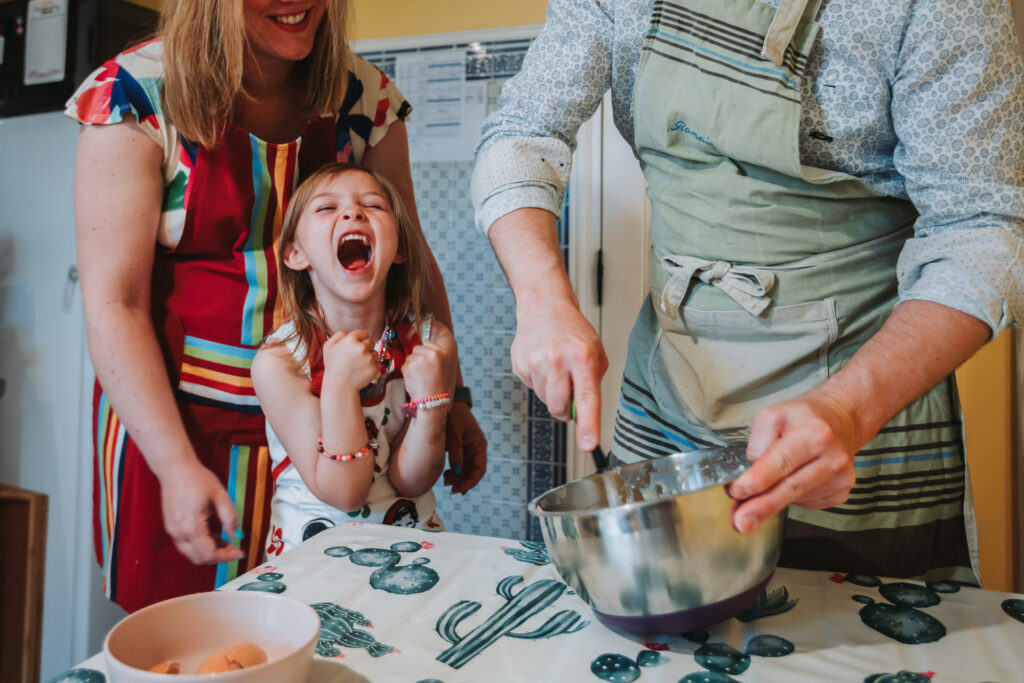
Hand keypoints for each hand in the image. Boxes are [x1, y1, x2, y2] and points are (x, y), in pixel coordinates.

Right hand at [159, 459, 244, 564]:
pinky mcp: (171, 526)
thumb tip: (236, 534)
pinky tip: (213, 534)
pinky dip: (201, 544)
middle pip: (199, 558)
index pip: (209, 553)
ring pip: (192, 553)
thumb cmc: (196, 478)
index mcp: (191, 527)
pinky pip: (186, 544)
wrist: (174, 468)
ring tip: (225, 540)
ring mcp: (172, 531)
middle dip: (218, 556)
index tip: (240, 552)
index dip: (227, 556)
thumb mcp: (220, 496)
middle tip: (234, 548)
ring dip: (209, 551)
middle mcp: (178, 533)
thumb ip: (230, 517)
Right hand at [323, 329, 377, 389]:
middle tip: (356, 357)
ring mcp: (369, 358)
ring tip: (358, 365)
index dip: (361, 339)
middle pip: (371, 342)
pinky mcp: (375, 368)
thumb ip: (338, 335)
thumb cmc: (333, 366)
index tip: (357, 346)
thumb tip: (349, 333)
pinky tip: (361, 371)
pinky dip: (371, 366)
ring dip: (369, 357)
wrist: (339, 386)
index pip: (364, 333)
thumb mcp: (328, 347)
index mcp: (351, 340)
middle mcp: (362, 348)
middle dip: (365, 347)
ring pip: (375, 352)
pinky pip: (377, 363)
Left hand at [403, 322, 456, 400]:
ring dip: (411, 367)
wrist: (434, 401)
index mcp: (440, 352)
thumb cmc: (437, 384)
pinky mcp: (409, 367)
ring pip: (409, 358)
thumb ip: (433, 354)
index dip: (425, 355)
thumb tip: (420, 343)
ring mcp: (419, 360)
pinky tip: (415, 381)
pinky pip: (404, 366)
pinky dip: (407, 373)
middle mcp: (431, 354)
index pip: (426, 344)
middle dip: (417, 359)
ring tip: (420, 377)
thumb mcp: (442, 365)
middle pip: (416, 349)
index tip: (428, 366)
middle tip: (424, 373)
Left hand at [443, 400, 487, 493]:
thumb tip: (457, 472)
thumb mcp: (453, 435)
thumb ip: (456, 453)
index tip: (459, 489)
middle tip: (450, 488)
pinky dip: (455, 471)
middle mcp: (476, 447)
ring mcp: (468, 448)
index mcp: (478, 444)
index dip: (471, 482)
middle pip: (474, 471)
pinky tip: (445, 474)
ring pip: (467, 469)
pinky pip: (461, 464)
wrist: (444, 401)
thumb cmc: (451, 416)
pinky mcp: (460, 447)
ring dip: (458, 478)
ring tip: (445, 481)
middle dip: (463, 481)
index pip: (480, 469)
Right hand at [512, 300, 606, 449]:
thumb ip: (593, 384)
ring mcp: (535, 362)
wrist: (544, 307)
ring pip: (545, 400)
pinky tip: (542, 364)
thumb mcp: (596, 352)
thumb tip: (582, 415)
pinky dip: (539, 382)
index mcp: (582, 357)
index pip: (587, 398)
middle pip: (559, 407)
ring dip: (552, 393)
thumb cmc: (573, 331)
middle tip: (570, 391)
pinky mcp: (519, 364)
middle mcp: (557, 360)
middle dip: (566, 410)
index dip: (588, 424)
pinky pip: (531, 389)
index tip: (588, 444)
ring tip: (555, 368)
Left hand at [726, 388, 858, 533]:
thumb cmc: (803, 418)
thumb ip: (757, 442)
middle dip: (761, 507)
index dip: (757, 480)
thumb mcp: (773, 415)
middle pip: (791, 488)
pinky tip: (790, 480)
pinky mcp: (839, 494)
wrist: (840, 420)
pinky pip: (804, 502)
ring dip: (769, 502)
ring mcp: (839, 480)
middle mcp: (832, 459)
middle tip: (740, 522)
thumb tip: (750, 473)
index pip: (782, 462)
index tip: (737, 492)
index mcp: (815, 435)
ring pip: (794, 498)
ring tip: (754, 496)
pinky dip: (788, 497)